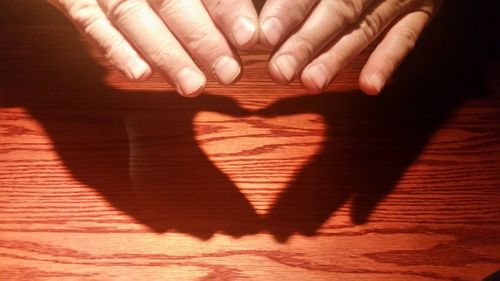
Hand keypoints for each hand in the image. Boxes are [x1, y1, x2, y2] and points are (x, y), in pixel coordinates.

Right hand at [48, 0, 258, 96]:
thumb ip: (211, 0)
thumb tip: (247, 31)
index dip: (227, 8)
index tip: (248, 38)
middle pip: (170, 0)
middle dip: (202, 39)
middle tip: (229, 73)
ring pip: (132, 15)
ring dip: (165, 54)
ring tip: (193, 86)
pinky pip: (90, 23)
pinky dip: (115, 49)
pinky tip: (141, 76)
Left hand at [259, 0, 441, 94]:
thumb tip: (264, 24)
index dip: (290, 9)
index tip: (266, 35)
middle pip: (339, 8)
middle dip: (306, 42)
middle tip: (279, 71)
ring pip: (366, 27)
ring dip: (338, 57)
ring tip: (311, 82)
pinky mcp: (423, 8)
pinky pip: (406, 37)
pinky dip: (388, 61)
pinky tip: (369, 86)